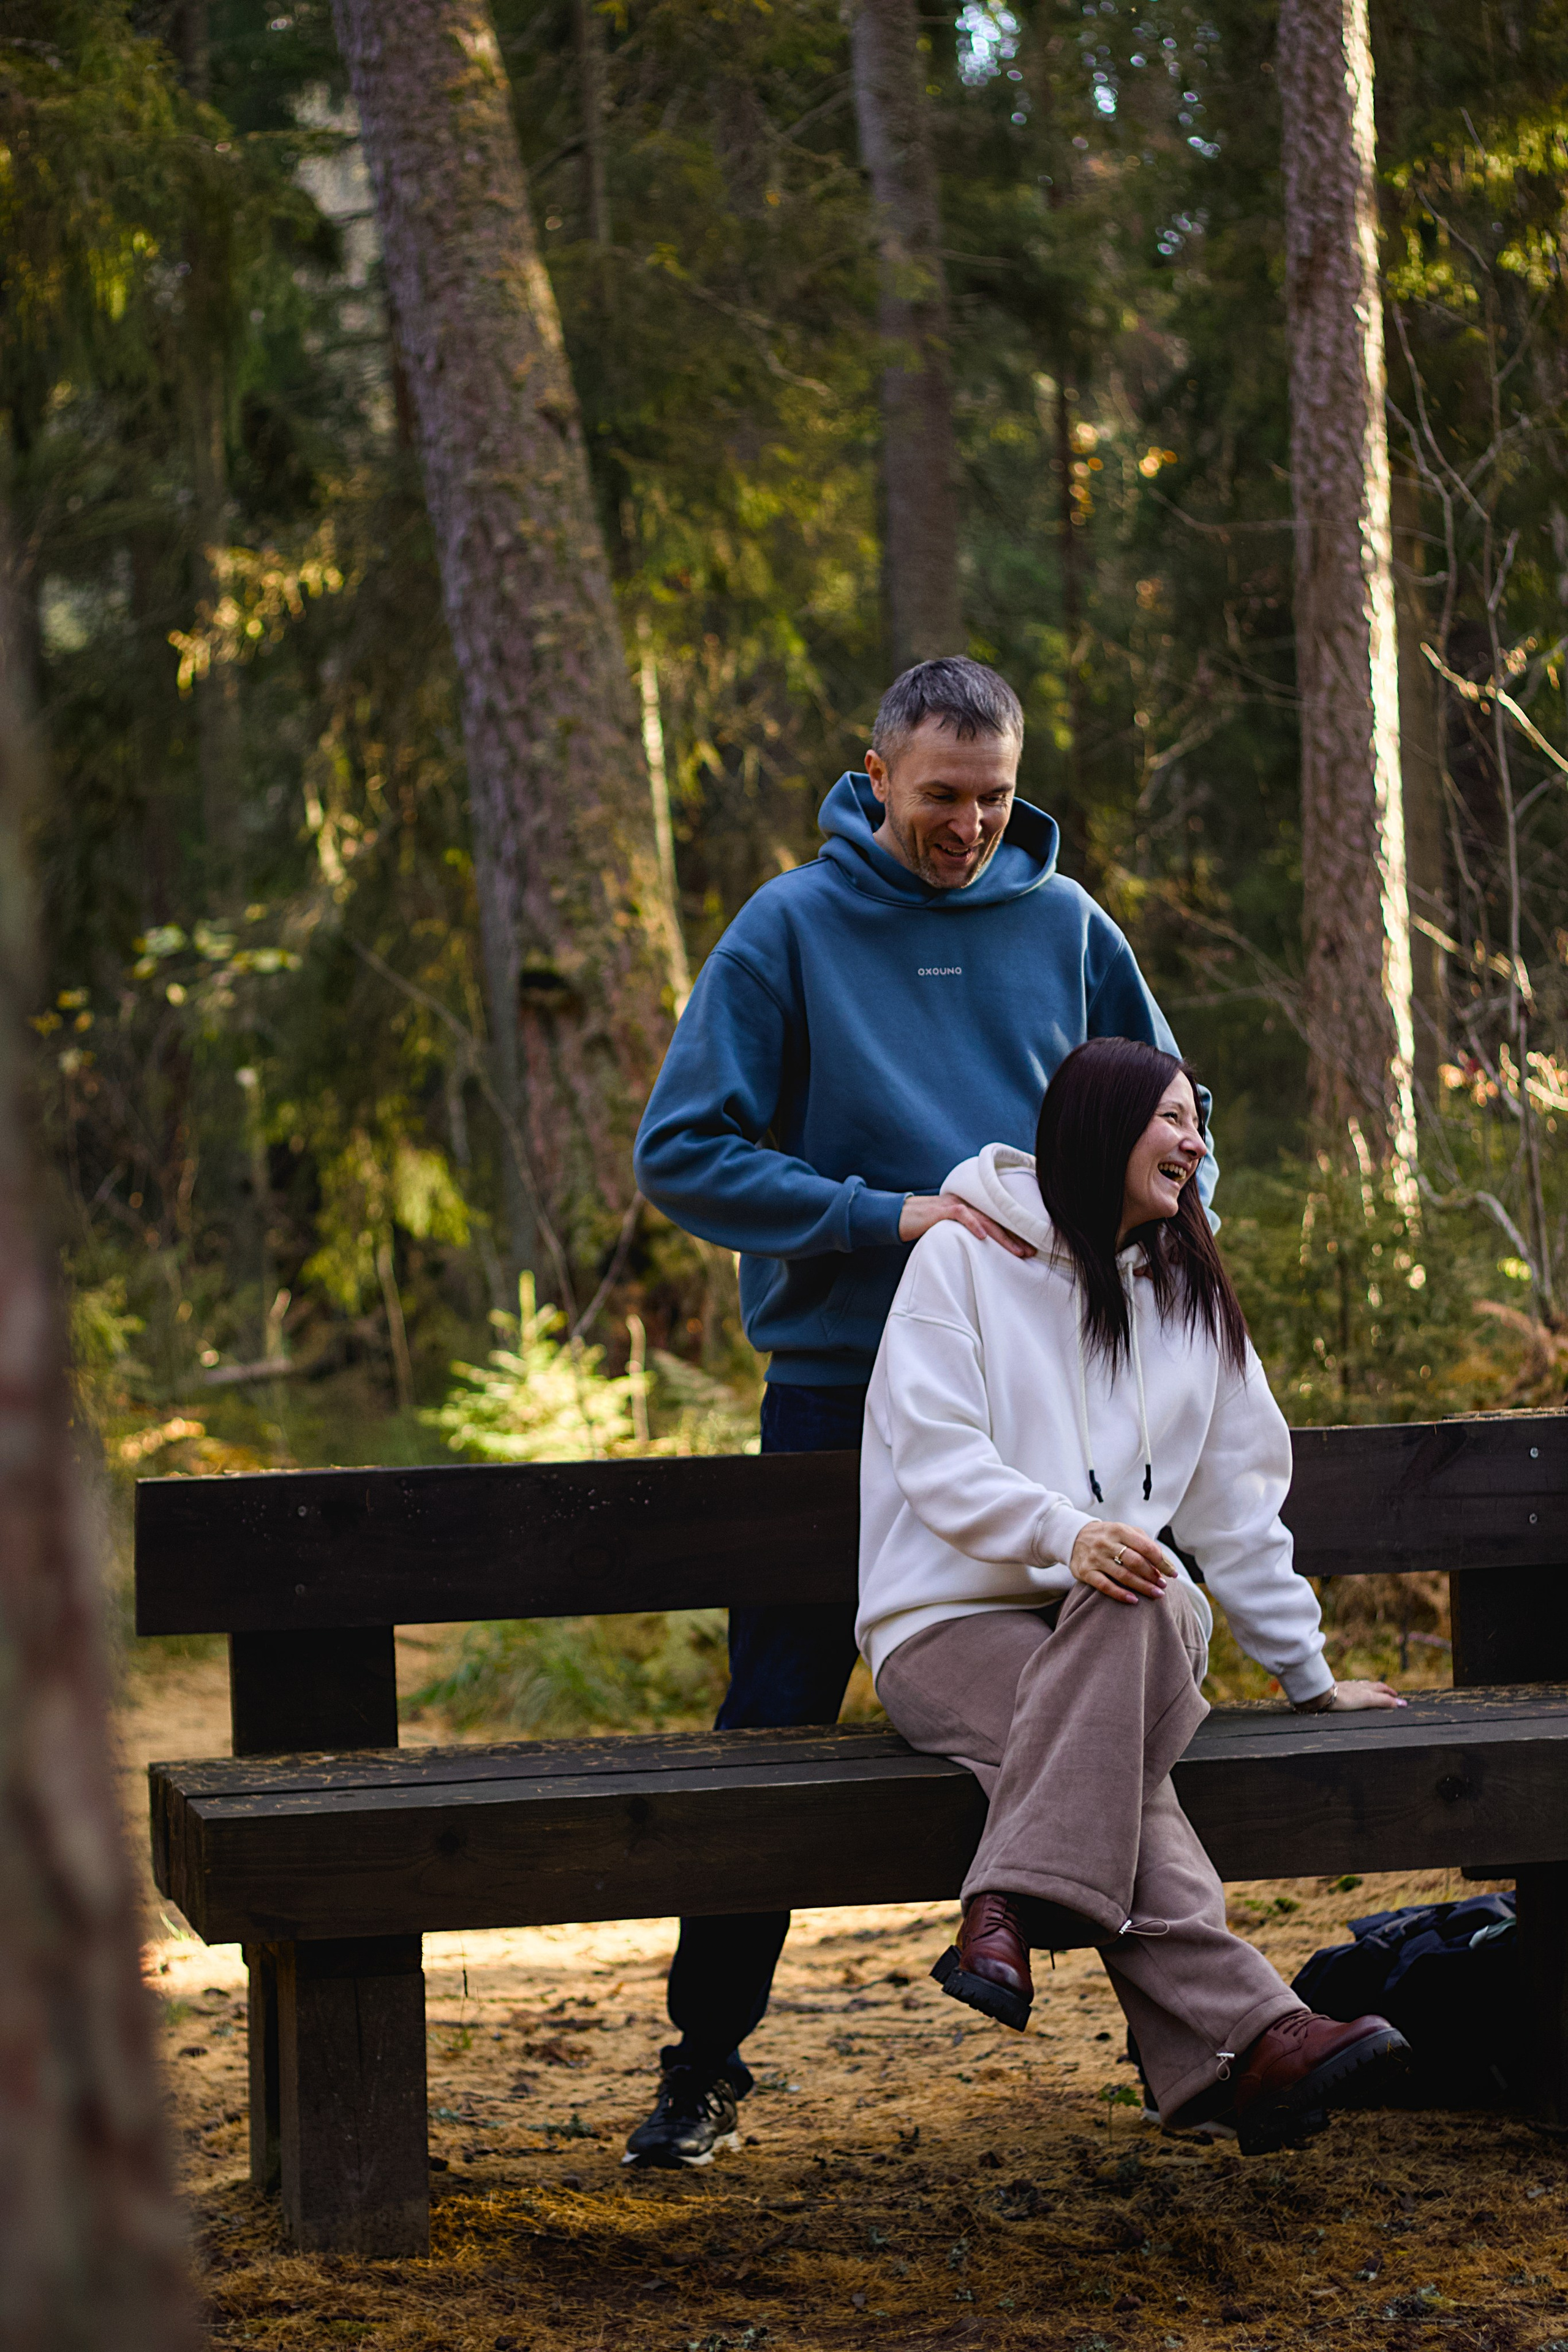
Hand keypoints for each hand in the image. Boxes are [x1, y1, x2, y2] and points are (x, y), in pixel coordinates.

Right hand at [898, 1191, 1034, 1258]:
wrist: (898, 1217)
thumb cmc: (924, 1227)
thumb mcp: (950, 1232)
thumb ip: (966, 1236)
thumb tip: (983, 1252)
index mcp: (971, 1209)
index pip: (997, 1222)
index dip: (1014, 1235)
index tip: (1030, 1249)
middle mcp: (967, 1204)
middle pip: (996, 1221)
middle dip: (1015, 1238)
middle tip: (1031, 1252)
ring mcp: (955, 1205)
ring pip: (985, 1219)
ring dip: (1002, 1237)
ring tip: (1017, 1251)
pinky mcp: (942, 1210)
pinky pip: (961, 1215)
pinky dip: (973, 1225)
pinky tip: (983, 1237)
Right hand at [1068, 1520, 1174, 1603]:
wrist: (1074, 1536)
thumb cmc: (1108, 1536)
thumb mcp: (1125, 1531)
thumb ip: (1145, 1544)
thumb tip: (1166, 1564)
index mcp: (1119, 1530)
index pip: (1146, 1547)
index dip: (1162, 1562)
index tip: (1172, 1573)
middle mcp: (1106, 1543)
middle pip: (1135, 1562)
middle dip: (1153, 1576)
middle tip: (1163, 1586)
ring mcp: (1095, 1558)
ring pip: (1123, 1575)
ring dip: (1142, 1587)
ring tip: (1156, 1594)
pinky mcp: (1086, 1572)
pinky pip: (1105, 1586)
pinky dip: (1120, 1594)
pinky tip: (1134, 1600)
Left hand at [1324, 1678, 1405, 1711]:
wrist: (1323, 1694)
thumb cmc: (1345, 1697)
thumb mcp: (1368, 1699)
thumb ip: (1384, 1701)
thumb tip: (1402, 1704)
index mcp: (1366, 1688)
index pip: (1381, 1688)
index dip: (1390, 1692)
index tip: (1397, 1697)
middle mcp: (1358, 1686)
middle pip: (1372, 1686)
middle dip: (1382, 1690)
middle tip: (1389, 1693)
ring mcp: (1347, 1688)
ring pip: (1361, 1687)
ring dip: (1369, 1689)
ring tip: (1372, 1691)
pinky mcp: (1338, 1691)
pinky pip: (1350, 1689)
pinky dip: (1356, 1690)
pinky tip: (1352, 1692)